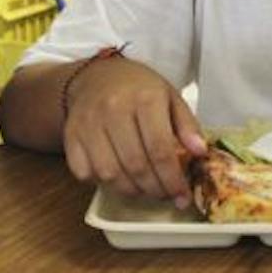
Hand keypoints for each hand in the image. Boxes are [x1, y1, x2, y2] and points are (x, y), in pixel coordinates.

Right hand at [62, 55, 203, 205]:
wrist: (97, 75)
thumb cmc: (139, 89)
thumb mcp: (170, 97)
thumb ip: (187, 125)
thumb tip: (200, 153)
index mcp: (144, 99)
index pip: (160, 149)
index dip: (173, 179)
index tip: (182, 196)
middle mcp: (113, 110)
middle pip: (136, 165)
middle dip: (155, 189)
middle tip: (165, 196)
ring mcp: (88, 124)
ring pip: (109, 174)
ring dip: (130, 190)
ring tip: (145, 190)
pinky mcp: (70, 135)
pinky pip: (84, 172)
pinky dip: (101, 183)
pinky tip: (117, 178)